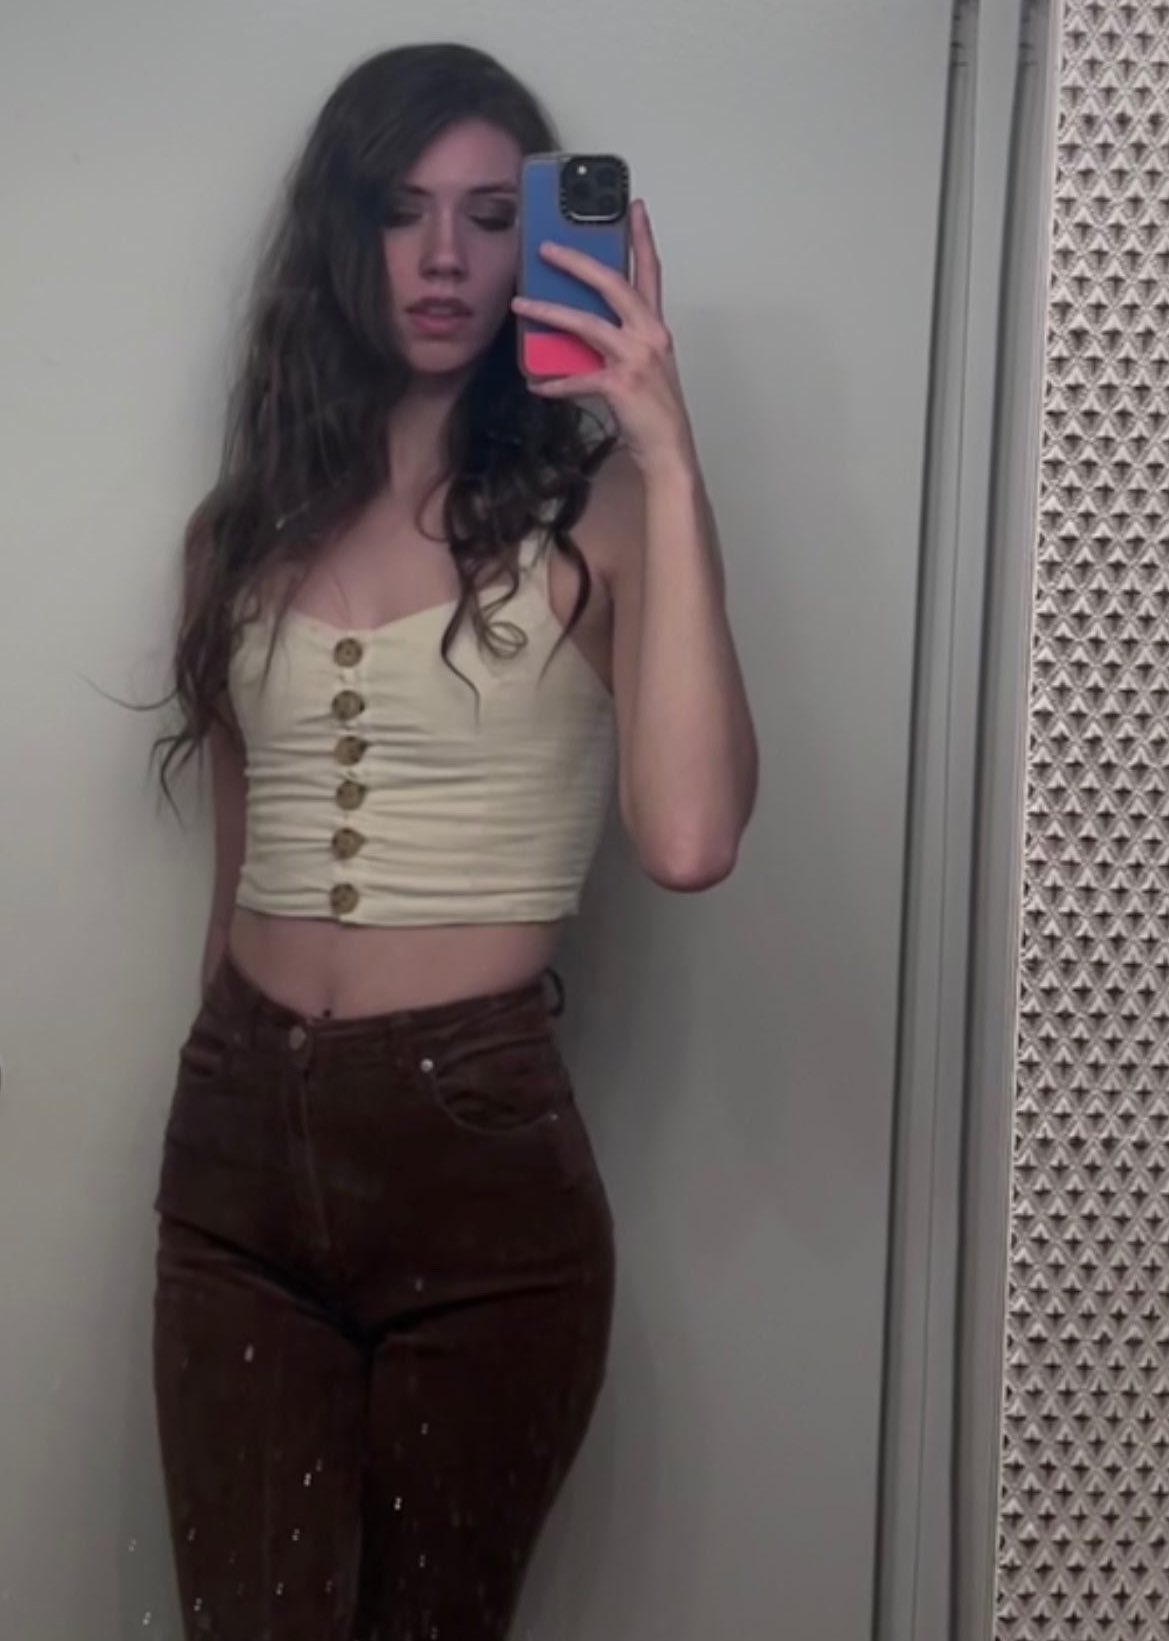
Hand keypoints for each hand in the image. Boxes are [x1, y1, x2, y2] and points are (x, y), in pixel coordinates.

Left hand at [510, 200, 696, 477]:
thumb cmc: (654, 412)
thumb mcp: (639, 367)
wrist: (669, 451)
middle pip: (612, 284)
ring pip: (586, 324)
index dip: (642, 237)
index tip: (633, 207)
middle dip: (578, 262)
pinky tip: (536, 383)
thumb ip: (615, 343)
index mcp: (655, 328)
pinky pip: (578, 378)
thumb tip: (575, 333)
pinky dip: (554, 382)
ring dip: (549, 312)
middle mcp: (649, 336)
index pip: (650, 272)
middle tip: (547, 246)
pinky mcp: (620, 385)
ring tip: (521, 303)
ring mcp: (636, 359)